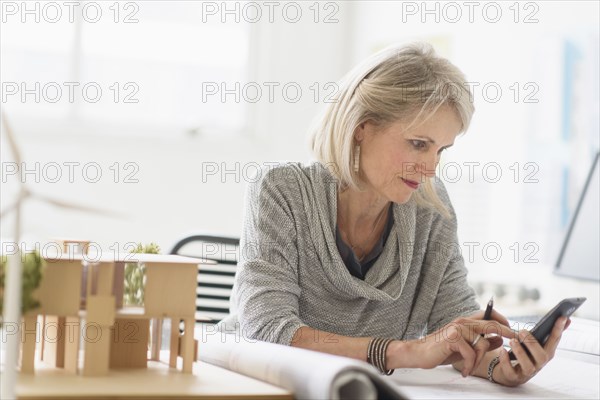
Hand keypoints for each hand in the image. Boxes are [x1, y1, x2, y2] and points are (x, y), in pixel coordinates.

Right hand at [388, 310, 516, 376]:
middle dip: (506, 332)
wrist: (419, 353)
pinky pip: (471, 353)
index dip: (501, 320)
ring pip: (481, 343)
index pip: (487, 315)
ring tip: (469, 368)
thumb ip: (480, 342)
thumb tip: (499, 339)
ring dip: (478, 360)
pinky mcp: (453, 338)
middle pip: (490, 324)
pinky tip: (464, 371)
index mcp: (464, 322)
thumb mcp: (463, 347)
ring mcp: (457, 329)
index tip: (512, 329)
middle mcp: (462, 322)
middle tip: (515, 339)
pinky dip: (470, 365)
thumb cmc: (440, 350)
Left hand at [492, 317, 570, 386]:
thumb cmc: (521, 353)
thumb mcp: (533, 342)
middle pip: (543, 357)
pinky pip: (511, 372)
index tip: (562, 316)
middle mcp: (538, 364)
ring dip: (520, 352)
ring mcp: (526, 372)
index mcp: (544, 353)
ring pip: (528, 366)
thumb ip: (544, 332)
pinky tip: (502, 351)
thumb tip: (565, 319)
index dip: (559, 329)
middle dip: (533, 343)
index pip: (554, 341)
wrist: (504, 370)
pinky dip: (506, 361)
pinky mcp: (513, 377)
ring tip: (512, 341)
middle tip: (522, 331)